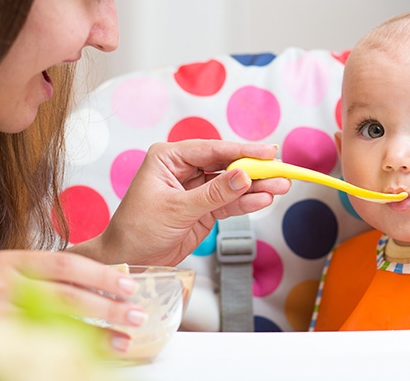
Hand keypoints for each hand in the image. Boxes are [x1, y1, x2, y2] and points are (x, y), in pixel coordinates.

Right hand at [0, 250, 144, 351]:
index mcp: (13, 261)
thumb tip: (94, 288)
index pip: (66, 264)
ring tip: (121, 342)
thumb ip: (41, 277)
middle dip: (106, 307)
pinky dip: (59, 354)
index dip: (100, 275)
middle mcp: (3, 283)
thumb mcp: (5, 272)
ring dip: (91, 336)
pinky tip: (81, 360)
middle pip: (65, 296)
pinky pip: (30, 349)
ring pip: (52, 325)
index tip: (129, 284)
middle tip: (136, 315)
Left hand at [90, 140, 290, 265]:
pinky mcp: (204, 209)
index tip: (269, 151)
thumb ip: (213, 193)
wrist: (128, 260)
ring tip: (281, 186)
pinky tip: (264, 200)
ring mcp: (196, 189)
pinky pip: (229, 202)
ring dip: (256, 187)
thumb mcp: (177, 209)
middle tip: (280, 170)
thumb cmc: (138, 229)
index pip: (212, 149)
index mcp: (169, 158)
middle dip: (254, 169)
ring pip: (232, 184)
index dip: (242, 150)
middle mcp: (183, 169)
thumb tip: (243, 176)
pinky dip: (247, 202)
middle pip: (226, 164)